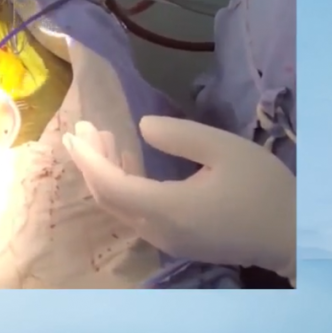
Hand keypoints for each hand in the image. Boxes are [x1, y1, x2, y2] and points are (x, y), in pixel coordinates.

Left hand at [63, 116, 295, 279]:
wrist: (294, 237)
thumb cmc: (263, 190)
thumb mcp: (226, 150)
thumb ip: (179, 135)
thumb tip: (142, 127)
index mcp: (167, 209)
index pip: (109, 185)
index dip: (88, 159)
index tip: (75, 132)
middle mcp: (157, 230)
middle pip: (107, 197)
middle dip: (90, 161)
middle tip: (83, 128)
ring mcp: (165, 240)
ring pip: (118, 206)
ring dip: (105, 171)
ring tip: (101, 136)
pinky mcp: (174, 241)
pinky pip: (134, 213)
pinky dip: (122, 185)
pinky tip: (125, 159)